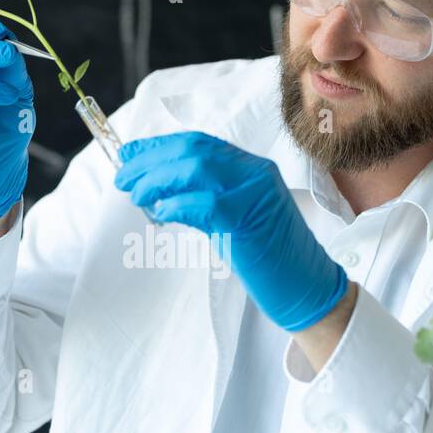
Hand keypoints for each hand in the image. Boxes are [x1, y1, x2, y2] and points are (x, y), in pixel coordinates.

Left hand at [114, 131, 348, 330]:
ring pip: (197, 169)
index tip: (129, 155)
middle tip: (123, 177)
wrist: (310, 289)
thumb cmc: (270, 260)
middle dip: (150, 160)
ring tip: (136, 195)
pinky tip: (160, 214)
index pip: (199, 143)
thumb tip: (159, 191)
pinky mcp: (250, 221)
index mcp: (252, 169)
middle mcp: (256, 174)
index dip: (159, 146)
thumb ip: (208, 198)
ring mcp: (255, 195)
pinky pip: (206, 204)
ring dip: (157, 180)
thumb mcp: (237, 219)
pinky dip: (176, 205)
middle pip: (194, 150)